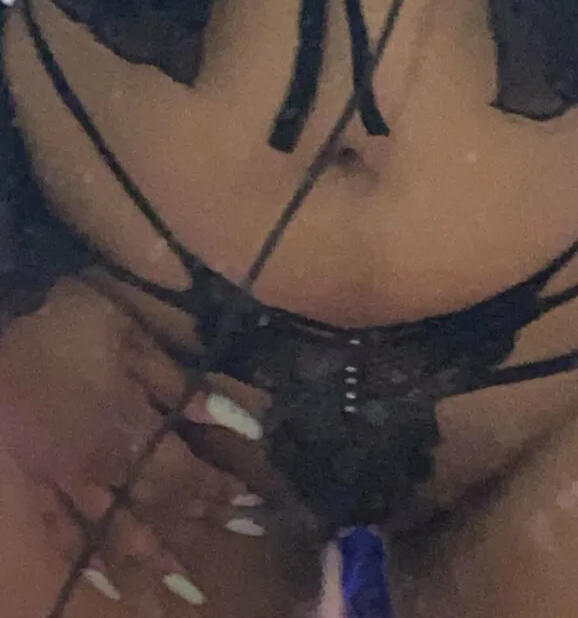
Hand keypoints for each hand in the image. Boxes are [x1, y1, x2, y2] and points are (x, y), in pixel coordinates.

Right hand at [0, 282, 273, 615]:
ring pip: (110, 533)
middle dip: (195, 525)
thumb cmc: (73, 324)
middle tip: (230, 543)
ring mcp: (62, 479)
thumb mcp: (136, 340)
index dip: (218, 491)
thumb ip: (183, 387)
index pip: (185, 475)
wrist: (3, 317)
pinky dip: (82, 557)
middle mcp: (100, 467)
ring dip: (147, 564)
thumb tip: (241, 420)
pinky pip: (57, 530)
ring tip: (177, 597)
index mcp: (130, 429)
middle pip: (156, 507)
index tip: (249, 503)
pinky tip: (103, 582)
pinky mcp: (33, 480)